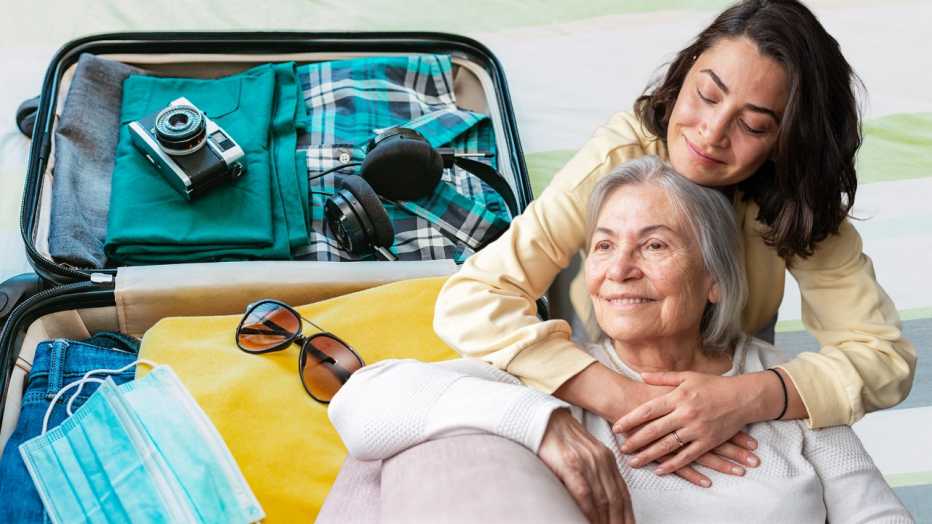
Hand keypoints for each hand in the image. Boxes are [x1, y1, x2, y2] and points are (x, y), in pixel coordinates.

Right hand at [538, 409, 634, 523]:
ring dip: (606, 521)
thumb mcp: (584, 454)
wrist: (543, 419)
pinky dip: (590, 511)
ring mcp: (587, 462)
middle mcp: (601, 460)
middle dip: (619, 522)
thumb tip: (601, 501)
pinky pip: (584, 493)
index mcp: (607, 459)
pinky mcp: (570, 464)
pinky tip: (589, 521)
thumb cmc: (560, 439)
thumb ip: (595, 473)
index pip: (623, 494)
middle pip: (616, 500)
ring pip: (603, 500)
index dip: (627, 516)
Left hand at [612, 371, 761, 477]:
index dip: (630, 420)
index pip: (648, 410)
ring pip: (667, 446)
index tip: (616, 428)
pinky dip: (673, 465)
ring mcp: (696, 429)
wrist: (743, 397)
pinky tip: (659, 469)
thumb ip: (662, 378)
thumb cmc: (713, 385)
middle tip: (621, 448)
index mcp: (678, 397)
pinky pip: (687, 456)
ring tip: (634, 462)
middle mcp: (685, 414)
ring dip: (649, 455)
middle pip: (654, 430)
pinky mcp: (708, 442)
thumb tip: (640, 375)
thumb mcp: (687, 376)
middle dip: (635, 441)